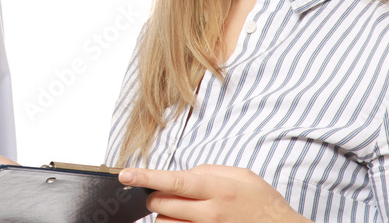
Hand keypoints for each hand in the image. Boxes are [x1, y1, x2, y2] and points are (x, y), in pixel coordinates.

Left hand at [119, 164, 310, 222]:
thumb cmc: (263, 203)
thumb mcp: (241, 175)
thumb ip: (209, 170)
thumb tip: (183, 173)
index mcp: (217, 189)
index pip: (173, 180)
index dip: (146, 176)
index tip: (125, 174)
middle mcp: (210, 213)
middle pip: (162, 204)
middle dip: (155, 196)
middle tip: (162, 193)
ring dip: (163, 215)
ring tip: (179, 209)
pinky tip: (182, 219)